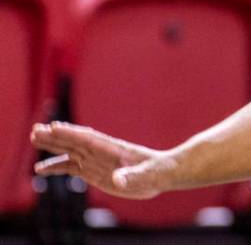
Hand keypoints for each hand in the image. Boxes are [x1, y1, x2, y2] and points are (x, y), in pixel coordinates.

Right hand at [31, 122, 176, 198]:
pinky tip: (40, 169)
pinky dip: (55, 167)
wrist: (160, 174)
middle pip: (75, 142)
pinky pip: (70, 167)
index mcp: (113, 149)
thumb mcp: (147, 175)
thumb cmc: (156, 172)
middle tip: (36, 130)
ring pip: (69, 151)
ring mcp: (95, 160)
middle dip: (56, 136)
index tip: (55, 127)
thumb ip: (133, 176)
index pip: (89, 139)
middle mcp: (101, 152)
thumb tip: (119, 180)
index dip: (72, 133)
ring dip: (52, 146)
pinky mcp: (93, 171)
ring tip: (33, 139)